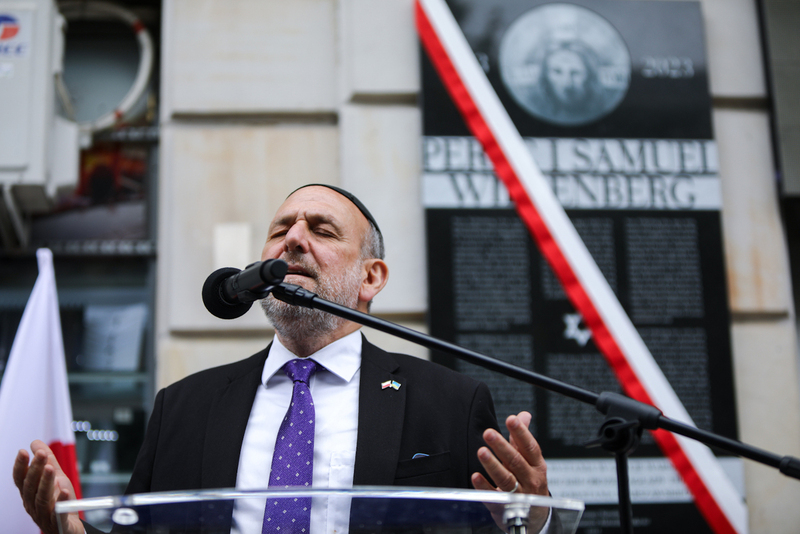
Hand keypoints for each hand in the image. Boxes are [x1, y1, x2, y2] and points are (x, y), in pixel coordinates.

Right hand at [13, 440, 83, 533]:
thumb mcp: (55, 478)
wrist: (69, 529)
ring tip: (50, 469)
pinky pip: (59, 514)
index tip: (22, 451)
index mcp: (30, 494)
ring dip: (45, 483)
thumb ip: (47, 461)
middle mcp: (33, 505)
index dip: (20, 466)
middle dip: (35, 469)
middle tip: (41, 453)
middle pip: (31, 487)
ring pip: (42, 498)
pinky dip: (60, 502)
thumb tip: (35, 442)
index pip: (21, 479)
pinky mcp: (59, 524)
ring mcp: (44, 515)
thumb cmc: (59, 502)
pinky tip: (64, 491)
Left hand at [471, 412, 548, 531]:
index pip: (530, 447)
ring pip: (506, 479)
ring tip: (482, 452)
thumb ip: (522, 438)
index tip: (511, 419)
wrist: (535, 516)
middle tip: (488, 433)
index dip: (521, 433)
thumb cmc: (530, 482)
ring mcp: (519, 494)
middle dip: (502, 446)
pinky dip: (484, 486)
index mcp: (537, 465)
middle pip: (516, 461)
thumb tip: (523, 415)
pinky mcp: (504, 506)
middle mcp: (530, 480)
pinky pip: (493, 496)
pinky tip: (475, 476)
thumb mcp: (531, 461)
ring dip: (493, 465)